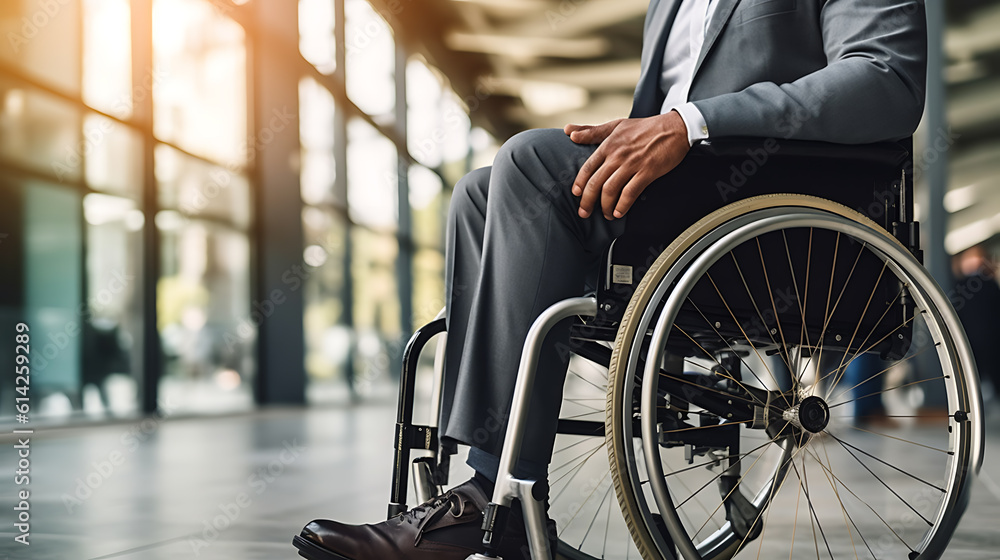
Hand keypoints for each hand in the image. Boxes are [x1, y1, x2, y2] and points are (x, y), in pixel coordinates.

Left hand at [565, 111, 689, 219]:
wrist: (675, 128)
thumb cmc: (645, 127)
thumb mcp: (616, 125)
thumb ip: (591, 131)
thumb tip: (569, 132)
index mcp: (609, 144)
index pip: (588, 167)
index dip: (580, 183)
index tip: (576, 194)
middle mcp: (617, 155)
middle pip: (595, 183)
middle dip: (587, 201)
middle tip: (584, 212)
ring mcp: (632, 164)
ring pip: (610, 190)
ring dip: (605, 206)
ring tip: (605, 214)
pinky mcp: (647, 172)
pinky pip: (630, 193)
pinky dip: (622, 206)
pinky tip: (618, 213)